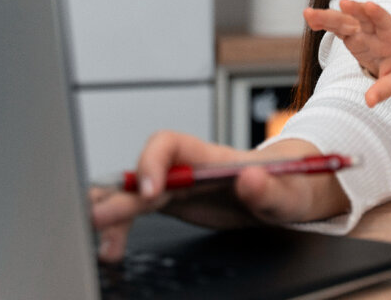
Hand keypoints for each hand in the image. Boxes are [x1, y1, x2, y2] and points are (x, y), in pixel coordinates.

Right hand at [90, 133, 348, 262]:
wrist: (287, 192)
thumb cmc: (289, 184)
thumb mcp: (288, 190)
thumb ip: (270, 187)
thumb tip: (249, 177)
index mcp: (212, 158)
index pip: (169, 144)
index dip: (153, 163)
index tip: (152, 192)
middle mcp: (188, 167)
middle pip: (143, 174)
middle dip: (119, 195)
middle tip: (100, 220)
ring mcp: (178, 185)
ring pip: (133, 193)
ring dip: (112, 212)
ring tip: (102, 242)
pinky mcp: (174, 202)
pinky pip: (138, 210)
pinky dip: (121, 226)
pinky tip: (112, 245)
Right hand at [303, 0, 390, 106]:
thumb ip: (384, 89)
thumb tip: (369, 102)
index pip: (385, 22)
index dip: (378, 13)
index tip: (369, 5)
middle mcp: (374, 30)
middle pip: (362, 18)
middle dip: (353, 10)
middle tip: (343, 3)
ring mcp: (360, 31)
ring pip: (344, 21)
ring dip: (329, 16)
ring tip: (309, 14)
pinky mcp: (349, 35)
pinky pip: (336, 27)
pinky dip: (324, 22)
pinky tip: (310, 19)